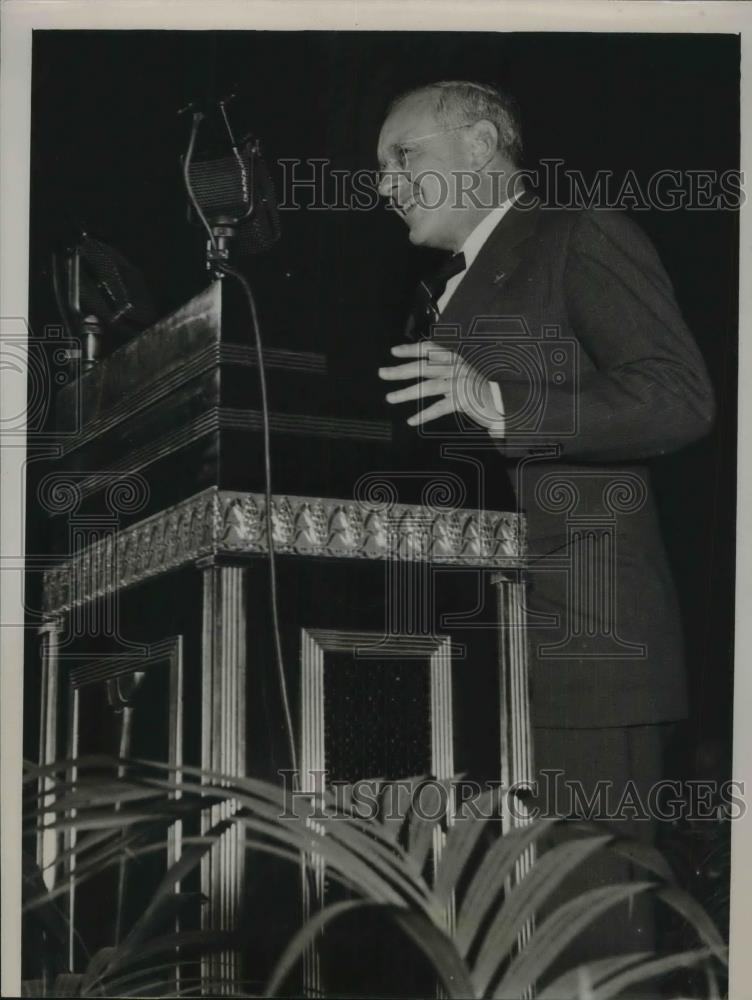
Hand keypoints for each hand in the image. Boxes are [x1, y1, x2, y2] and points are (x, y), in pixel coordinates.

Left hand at [378, 341, 504, 430]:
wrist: (504, 402)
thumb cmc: (480, 390)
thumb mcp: (462, 373)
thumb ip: (444, 369)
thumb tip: (419, 368)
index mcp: (455, 359)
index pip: (429, 349)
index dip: (411, 349)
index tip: (393, 351)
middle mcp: (456, 368)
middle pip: (423, 368)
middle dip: (400, 370)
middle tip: (382, 373)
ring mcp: (460, 383)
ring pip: (428, 387)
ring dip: (406, 393)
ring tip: (390, 398)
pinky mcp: (463, 401)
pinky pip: (439, 408)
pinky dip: (424, 415)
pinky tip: (412, 421)